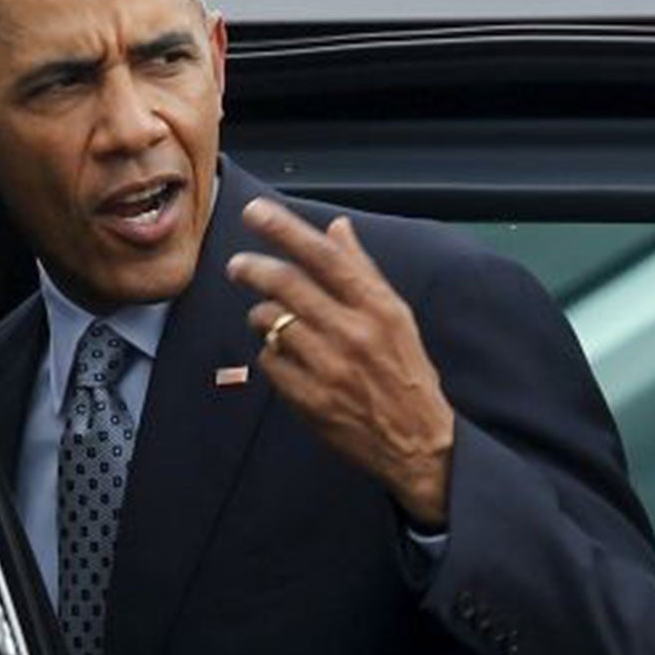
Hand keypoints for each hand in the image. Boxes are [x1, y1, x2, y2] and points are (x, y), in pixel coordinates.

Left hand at [225, 197, 455, 527]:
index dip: (285, 230)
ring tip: (268, 319)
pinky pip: (269, 361)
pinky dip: (270, 353)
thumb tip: (337, 227)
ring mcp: (329, 368)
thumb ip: (363, 271)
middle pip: (287, 284)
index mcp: (377, 308)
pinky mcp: (310, 399)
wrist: (417, 443)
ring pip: (271, 322)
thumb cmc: (407, 374)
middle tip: (237, 265)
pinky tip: (284, 356)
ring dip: (261, 315)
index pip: (324, 257)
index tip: (255, 211)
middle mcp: (353, 333)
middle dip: (252, 268)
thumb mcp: (397, 317)